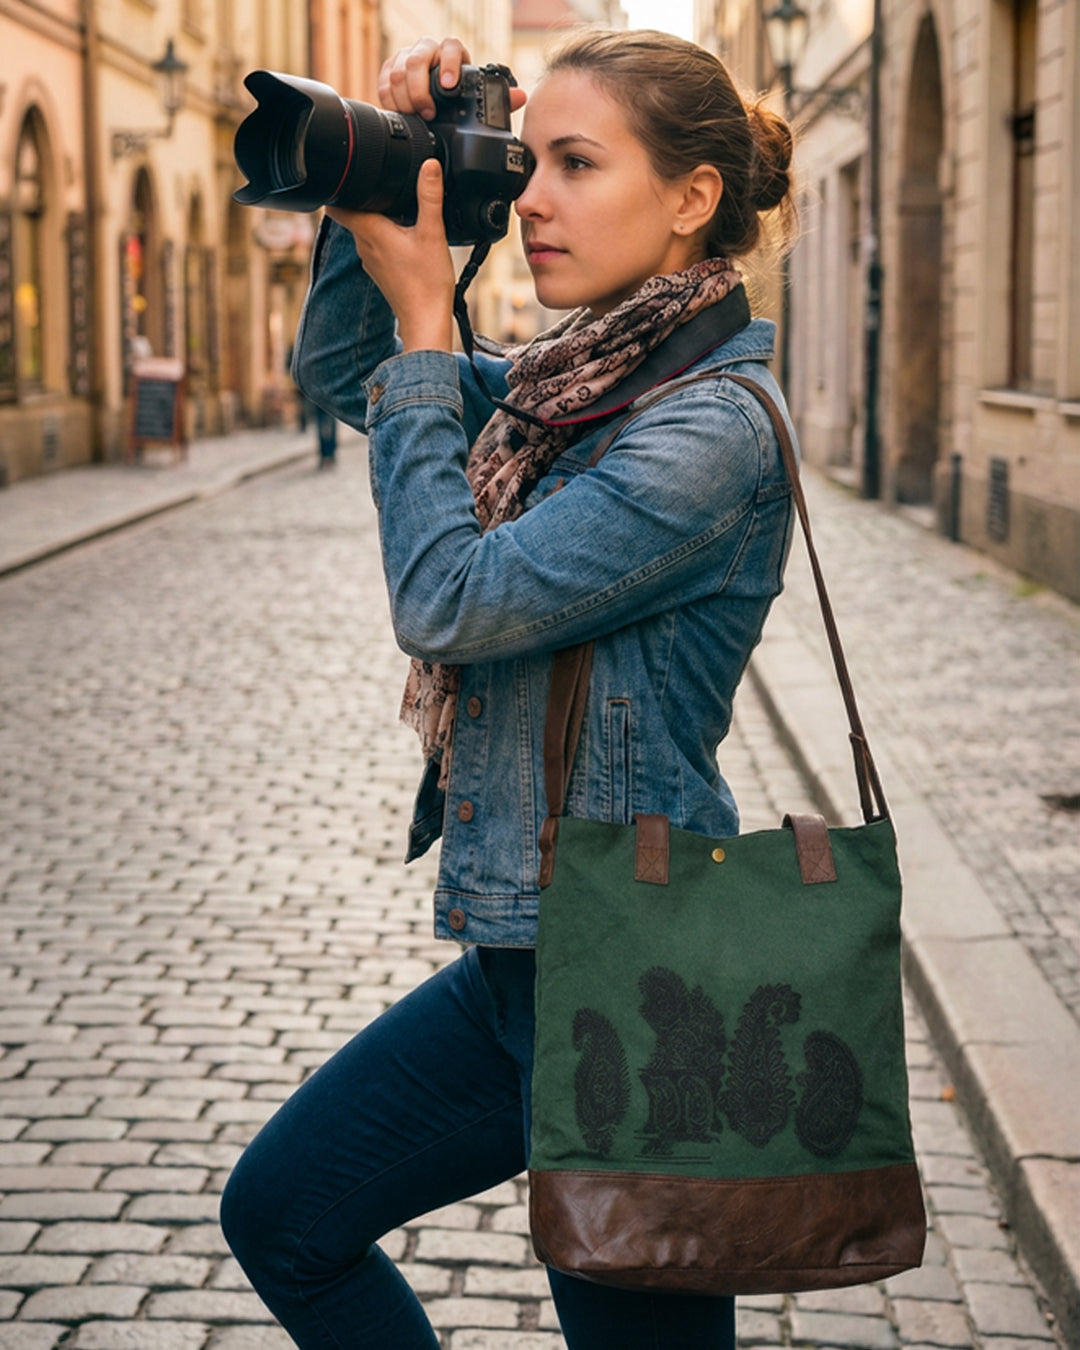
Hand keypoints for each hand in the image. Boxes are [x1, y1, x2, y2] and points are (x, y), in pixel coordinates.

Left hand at [327, 160, 455, 352]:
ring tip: (397, 210)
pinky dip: (385, 237)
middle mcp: (364, 246)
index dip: (339, 186)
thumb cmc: (427, 283)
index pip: (336, 204)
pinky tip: (404, 237)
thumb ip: (429, 197)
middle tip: (380, 185)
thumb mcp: (433, 233)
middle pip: (352, 213)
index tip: (349, 175)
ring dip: (376, 218)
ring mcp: (370, 261)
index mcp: (370, 231)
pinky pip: (376, 246)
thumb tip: (429, 165)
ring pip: (365, 230)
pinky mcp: (380, 272)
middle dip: (363, 199)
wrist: (426, 321)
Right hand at [378, 36, 527, 119]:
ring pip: (397, 71)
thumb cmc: (456, 100)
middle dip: (420, 90)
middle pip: (416, 59)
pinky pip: (384, 82)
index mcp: (450, 54)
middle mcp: (427, 51)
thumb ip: (498, 99)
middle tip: (428, 114)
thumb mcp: (476, 99)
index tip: (449, 86)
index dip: (448, 64)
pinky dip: (390, 100)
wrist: (431, 102)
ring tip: (415, 117)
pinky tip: (400, 113)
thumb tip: (520, 97)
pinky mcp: (388, 71)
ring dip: (405, 98)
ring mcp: (405, 59)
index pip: (449, 47)